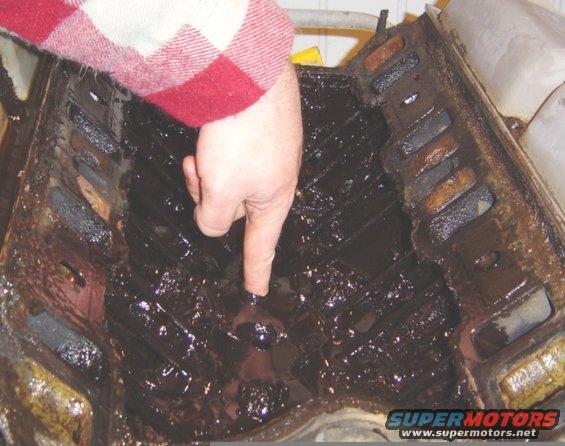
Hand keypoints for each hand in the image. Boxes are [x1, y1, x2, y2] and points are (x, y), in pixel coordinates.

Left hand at [183, 62, 302, 295]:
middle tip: (201, 176)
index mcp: (273, 202)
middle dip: (209, 197)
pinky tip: (210, 140)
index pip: (261, 248)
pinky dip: (214, 154)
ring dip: (208, 173)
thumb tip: (211, 222)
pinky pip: (231, 157)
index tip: (256, 291)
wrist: (250, 78)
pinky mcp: (257, 136)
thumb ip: (212, 219)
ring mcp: (267, 156)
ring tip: (202, 153)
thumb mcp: (220, 191)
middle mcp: (274, 182)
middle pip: (233, 209)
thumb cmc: (243, 135)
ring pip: (227, 181)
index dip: (257, 273)